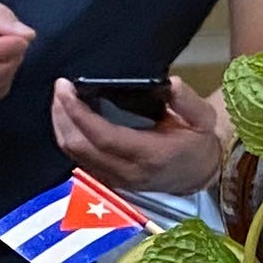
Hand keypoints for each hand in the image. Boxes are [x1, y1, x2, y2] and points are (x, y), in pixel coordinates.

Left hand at [50, 76, 224, 194]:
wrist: (200, 173)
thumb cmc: (198, 143)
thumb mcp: (203, 119)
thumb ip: (187, 101)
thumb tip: (170, 83)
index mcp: (151, 155)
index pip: (103, 136)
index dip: (79, 113)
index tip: (66, 87)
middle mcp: (128, 171)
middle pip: (80, 146)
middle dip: (62, 115)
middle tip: (60, 87)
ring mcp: (115, 179)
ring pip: (74, 154)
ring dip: (61, 125)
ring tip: (60, 98)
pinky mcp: (108, 180)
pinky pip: (78, 158)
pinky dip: (68, 136)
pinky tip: (68, 117)